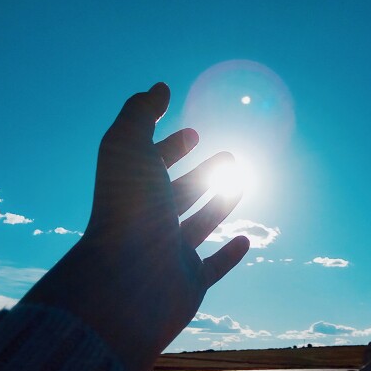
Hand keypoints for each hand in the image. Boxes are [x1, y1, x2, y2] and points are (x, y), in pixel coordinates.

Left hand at [21, 83, 249, 370]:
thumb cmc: (126, 210)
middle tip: (228, 155)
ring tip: (242, 178)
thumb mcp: (127, 146)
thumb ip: (140, 112)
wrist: (126, 281)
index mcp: (132, 192)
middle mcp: (149, 223)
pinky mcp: (189, 284)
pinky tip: (245, 240)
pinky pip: (212, 268)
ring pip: (199, 224)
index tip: (191, 132)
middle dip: (200, 172)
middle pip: (177, 193)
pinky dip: (228, 255)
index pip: (151, 164)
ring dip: (220, 201)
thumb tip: (159, 86)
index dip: (169, 146)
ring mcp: (168, 255)